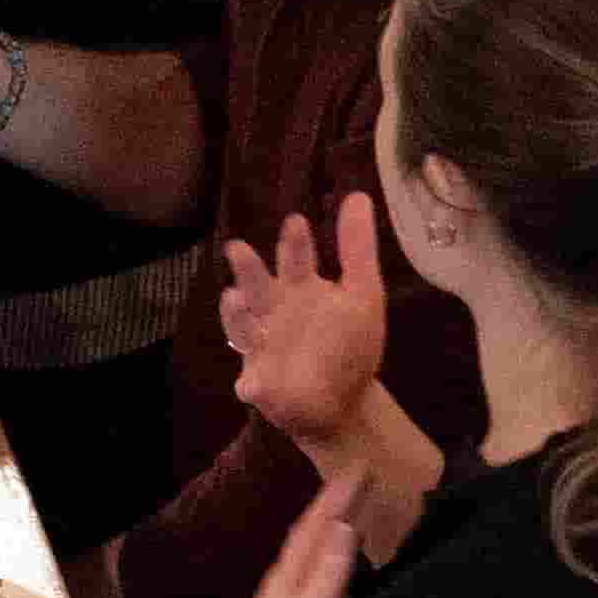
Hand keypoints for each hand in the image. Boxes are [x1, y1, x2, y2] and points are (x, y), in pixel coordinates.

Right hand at [222, 196, 399, 466]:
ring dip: (236, 315)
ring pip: (243, 327)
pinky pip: (251, 383)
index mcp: (300, 289)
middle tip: (237, 248)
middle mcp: (274, 312)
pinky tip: (251, 385)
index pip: (295, 259)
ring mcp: (262, 346)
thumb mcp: (363, 295)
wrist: (342, 401)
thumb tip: (358, 195)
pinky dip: (251, 385)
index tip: (296, 221)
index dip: (295, 242)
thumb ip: (357, 250)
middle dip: (248, 270)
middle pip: (258, 286)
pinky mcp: (259, 382)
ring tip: (234, 299)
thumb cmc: (347, 343)